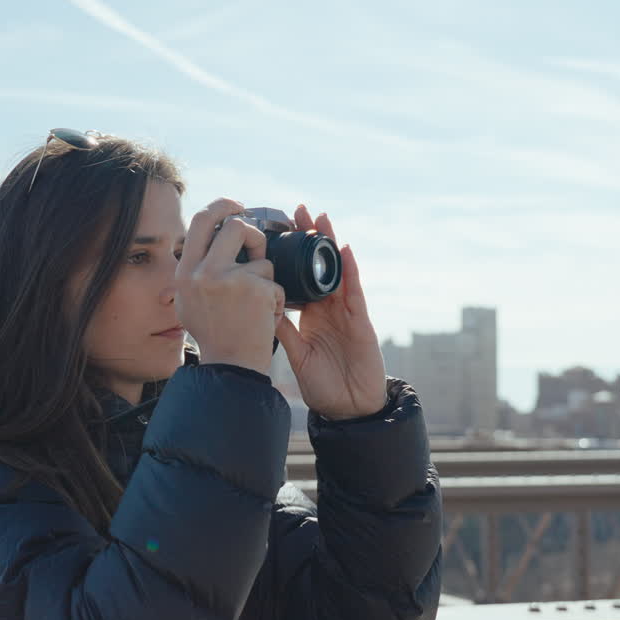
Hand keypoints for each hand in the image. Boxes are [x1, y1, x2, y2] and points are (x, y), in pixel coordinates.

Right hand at [177, 198, 285, 374]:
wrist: (230, 366)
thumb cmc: (214, 336)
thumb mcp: (187, 301)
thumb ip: (194, 271)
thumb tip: (207, 239)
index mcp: (184, 272)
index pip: (200, 220)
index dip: (221, 206)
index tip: (236, 207)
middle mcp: (203, 272)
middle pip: (234, 226)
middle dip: (253, 234)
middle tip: (259, 246)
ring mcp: (230, 279)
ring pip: (261, 256)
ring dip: (266, 276)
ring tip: (259, 302)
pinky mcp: (256, 289)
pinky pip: (275, 281)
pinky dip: (277, 299)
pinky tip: (266, 318)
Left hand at [276, 206, 386, 420]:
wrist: (348, 409)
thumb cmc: (323, 383)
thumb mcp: (295, 353)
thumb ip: (282, 330)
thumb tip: (258, 306)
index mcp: (311, 314)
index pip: (300, 276)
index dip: (291, 255)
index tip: (276, 232)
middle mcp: (329, 308)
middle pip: (319, 265)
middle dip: (310, 238)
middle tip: (297, 210)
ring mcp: (346, 312)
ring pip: (337, 270)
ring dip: (330, 244)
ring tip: (320, 218)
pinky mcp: (360, 321)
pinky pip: (354, 291)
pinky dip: (350, 270)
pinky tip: (344, 250)